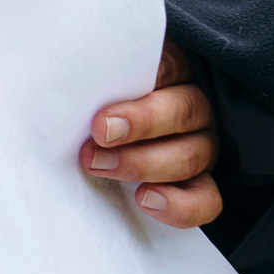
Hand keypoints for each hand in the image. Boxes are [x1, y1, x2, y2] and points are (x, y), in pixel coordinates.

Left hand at [81, 40, 220, 227]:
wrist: (99, 139)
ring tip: (100, 165)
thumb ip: (94, 73)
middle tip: (100, 132)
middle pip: (185, 111)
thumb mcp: (95, 80)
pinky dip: (180, 204)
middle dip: (141, 123)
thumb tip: (68, 73)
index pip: (171, 69)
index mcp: (173, 72)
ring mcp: (203, 148)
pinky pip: (206, 200)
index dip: (148, 80)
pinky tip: (146, 199)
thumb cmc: (93, 101)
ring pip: (192, 156)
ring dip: (143, 163)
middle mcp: (195, 108)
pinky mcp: (201, 186)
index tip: (111, 97)